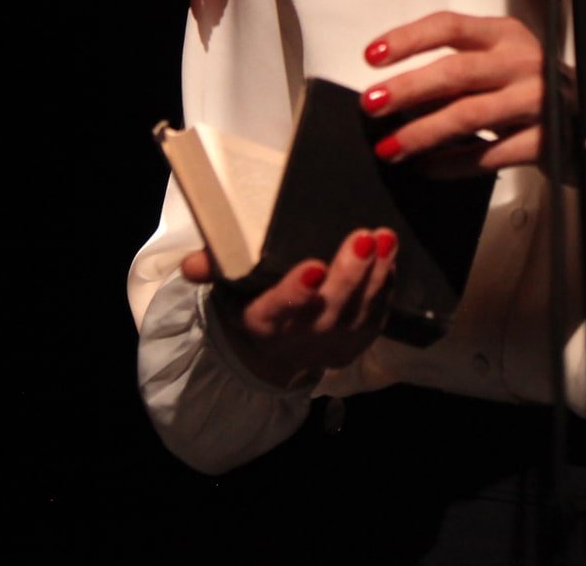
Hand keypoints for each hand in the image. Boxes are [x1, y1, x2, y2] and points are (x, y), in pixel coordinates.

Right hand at [180, 227, 398, 388]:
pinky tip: (392, 259)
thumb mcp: (227, 286)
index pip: (277, 312)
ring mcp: (333, 343)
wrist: (273, 348)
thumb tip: (193, 265)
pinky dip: (386, 290)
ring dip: (375, 277)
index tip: (314, 267)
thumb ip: (214, 268)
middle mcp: (300, 339)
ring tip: (386, 239)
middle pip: (328, 312)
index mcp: (263, 323)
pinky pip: (376, 318)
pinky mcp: (357, 342)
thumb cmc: (251, 299)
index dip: (296, 294)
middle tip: (363, 237)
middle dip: (348, 275)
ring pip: (358, 315)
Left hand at [362, 12, 569, 173]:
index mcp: (507, 34)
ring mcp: (538, 99)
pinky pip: (486, 155)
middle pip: (455, 70)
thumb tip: (395, 91)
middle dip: (407, 88)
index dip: (408, 39)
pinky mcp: (545, 140)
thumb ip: (459, 73)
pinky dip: (450, 164)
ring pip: (467, 115)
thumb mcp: (503, 69)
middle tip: (369, 105)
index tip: (371, 57)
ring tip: (388, 147)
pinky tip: (425, 168)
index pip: (450, 26)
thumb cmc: (538, 95)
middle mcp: (524, 60)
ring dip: (421, 133)